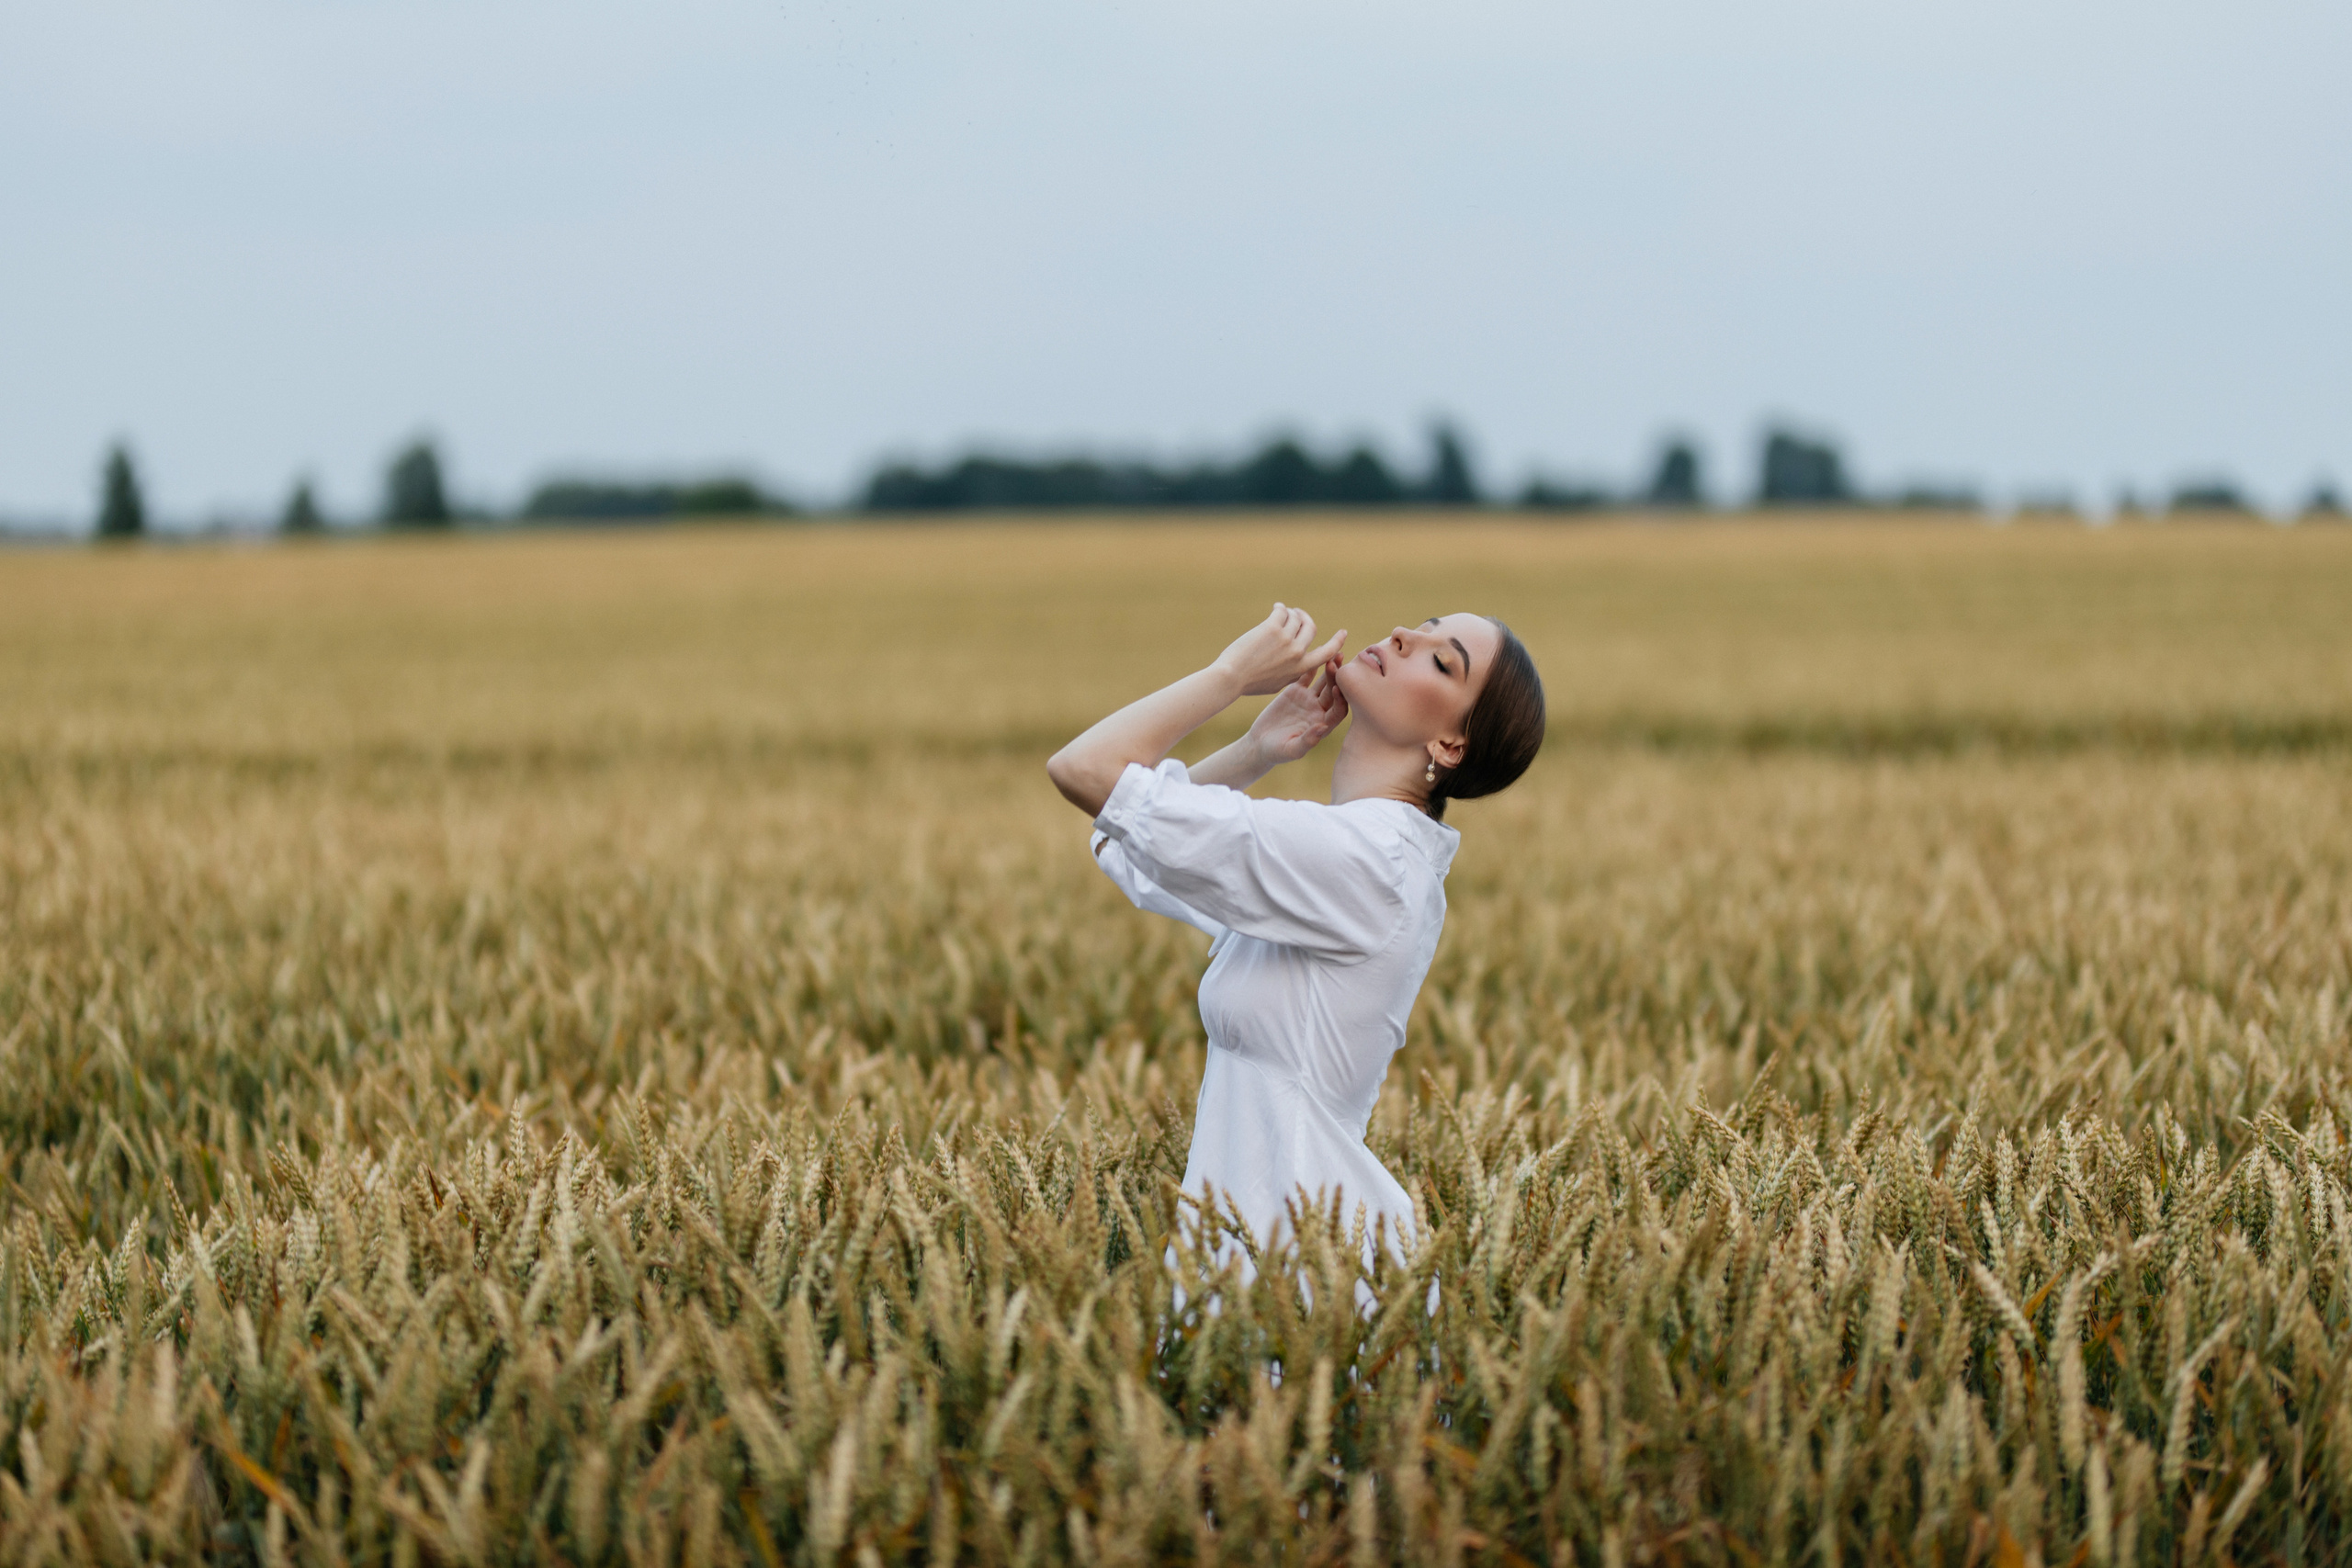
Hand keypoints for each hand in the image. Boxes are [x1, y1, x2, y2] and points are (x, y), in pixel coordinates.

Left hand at [1213, 602, 1347, 695]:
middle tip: (1297, 613)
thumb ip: (1292, 672)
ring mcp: (1285, 640)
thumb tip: (1300, 661)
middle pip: (1310, 627)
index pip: (1327, 653)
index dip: (1337, 642)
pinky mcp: (1272, 628)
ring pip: (1295, 617)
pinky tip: (1276, 608)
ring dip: (1290, 612)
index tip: (1343, 632)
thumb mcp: (1277, 683)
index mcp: (1301, 668)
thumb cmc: (1250, 683)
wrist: (1231, 678)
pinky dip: (1280, 608)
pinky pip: (1282, 611)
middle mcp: (1297, 653)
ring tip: (1281, 612)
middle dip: (1305, 618)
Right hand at [1245, 662, 1348, 766]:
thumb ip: (1308, 740)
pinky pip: (1305, 677)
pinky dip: (1310, 666)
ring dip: (1328, 669)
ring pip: (1323, 682)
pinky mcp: (1295, 692)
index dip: (1341, 700)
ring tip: (1332, 654)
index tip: (1337, 688)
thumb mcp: (1291, 750)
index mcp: (1322, 725)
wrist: (1258, 744)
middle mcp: (1319, 711)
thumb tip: (1323, 728)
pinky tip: (1312, 653)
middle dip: (1337, 678)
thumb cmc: (1276, 752)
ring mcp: (1308, 700)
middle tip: (1337, 663)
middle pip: (1333, 692)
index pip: (1339, 710)